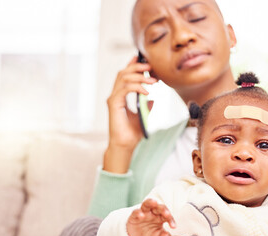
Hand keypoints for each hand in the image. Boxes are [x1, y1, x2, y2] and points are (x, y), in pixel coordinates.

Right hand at [104, 56, 156, 173]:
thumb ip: (146, 106)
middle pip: (123, 73)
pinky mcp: (114, 104)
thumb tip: (153, 99)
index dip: (132, 65)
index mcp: (120, 96)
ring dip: (139, 76)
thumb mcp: (143, 116)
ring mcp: (114, 99)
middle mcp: (115, 95)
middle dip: (137, 67)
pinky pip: (125, 89)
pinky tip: (147, 92)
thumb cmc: (132, 133)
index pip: (125, 76)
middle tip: (150, 66)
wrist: (125, 145)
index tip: (143, 59)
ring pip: (124, 78)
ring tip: (152, 80)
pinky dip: (137, 87)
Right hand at [127, 199, 175, 235]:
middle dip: (163, 209)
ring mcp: (143, 212)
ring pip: (147, 204)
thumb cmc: (149, 234)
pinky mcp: (134, 215)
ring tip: (154, 202)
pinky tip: (141, 215)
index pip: (167, 216)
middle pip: (159, 207)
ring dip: (150, 202)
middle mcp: (152, 213)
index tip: (173, 226)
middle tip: (167, 214)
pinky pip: (136, 212)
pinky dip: (138, 212)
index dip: (171, 220)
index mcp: (160, 217)